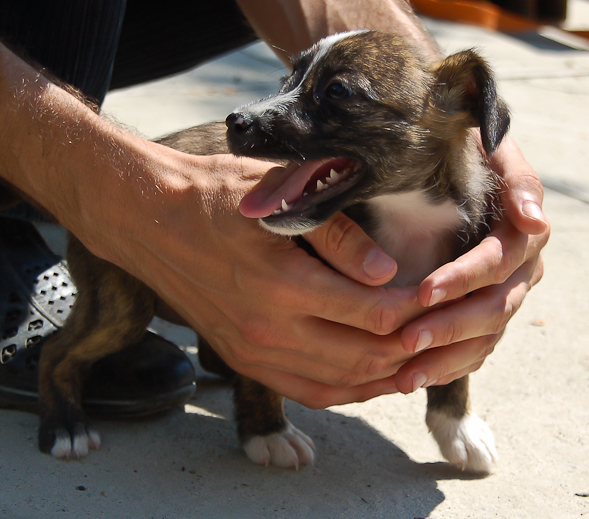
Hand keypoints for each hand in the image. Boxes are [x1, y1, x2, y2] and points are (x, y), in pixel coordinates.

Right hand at [88, 143, 427, 408]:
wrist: (147, 220)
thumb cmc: (214, 196)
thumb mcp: (279, 197)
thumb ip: (338, 235)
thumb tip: (387, 272)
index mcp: (282, 284)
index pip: (374, 313)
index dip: (416, 310)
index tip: (441, 296)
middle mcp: (268, 329)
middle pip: (363, 357)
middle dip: (410, 348)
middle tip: (439, 331)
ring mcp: (252, 351)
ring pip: (338, 383)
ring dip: (383, 376)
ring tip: (416, 359)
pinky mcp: (241, 358)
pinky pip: (305, 391)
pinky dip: (345, 390)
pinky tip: (368, 377)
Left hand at [392, 137, 549, 392]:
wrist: (456, 167)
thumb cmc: (466, 152)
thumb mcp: (491, 149)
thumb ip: (515, 177)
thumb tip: (534, 220)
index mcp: (522, 232)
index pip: (497, 262)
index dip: (463, 278)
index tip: (425, 291)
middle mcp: (521, 269)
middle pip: (493, 307)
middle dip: (449, 325)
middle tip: (406, 339)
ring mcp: (506, 295)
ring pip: (484, 336)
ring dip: (444, 357)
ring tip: (403, 376)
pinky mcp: (487, 317)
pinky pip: (475, 351)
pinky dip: (444, 369)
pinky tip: (409, 381)